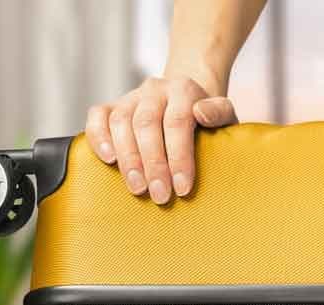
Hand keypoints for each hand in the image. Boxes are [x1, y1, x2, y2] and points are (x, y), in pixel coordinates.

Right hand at [85, 77, 237, 203]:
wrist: (187, 100)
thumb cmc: (208, 118)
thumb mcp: (225, 114)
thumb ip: (220, 113)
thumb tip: (202, 114)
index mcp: (183, 89)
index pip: (177, 123)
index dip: (179, 157)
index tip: (182, 188)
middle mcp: (155, 89)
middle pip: (147, 124)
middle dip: (153, 164)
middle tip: (159, 195)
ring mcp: (131, 96)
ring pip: (121, 122)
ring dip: (128, 158)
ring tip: (137, 188)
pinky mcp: (113, 105)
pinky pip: (98, 117)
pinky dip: (99, 137)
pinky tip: (108, 159)